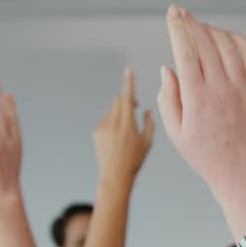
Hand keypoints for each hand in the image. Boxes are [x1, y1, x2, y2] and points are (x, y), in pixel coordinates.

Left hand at [95, 67, 155, 187]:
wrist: (115, 175)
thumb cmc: (135, 160)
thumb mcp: (147, 143)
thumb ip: (149, 123)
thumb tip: (147, 110)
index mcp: (128, 125)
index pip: (128, 99)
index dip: (129, 83)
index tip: (128, 71)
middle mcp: (114, 124)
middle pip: (119, 101)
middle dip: (128, 99)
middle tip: (137, 106)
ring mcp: (103, 127)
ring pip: (113, 110)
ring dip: (121, 113)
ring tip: (126, 132)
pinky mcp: (96, 131)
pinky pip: (106, 119)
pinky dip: (113, 122)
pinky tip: (116, 138)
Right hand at [157, 6, 245, 238]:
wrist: (243, 169)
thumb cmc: (205, 154)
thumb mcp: (175, 132)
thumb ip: (167, 97)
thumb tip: (169, 67)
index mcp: (197, 98)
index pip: (186, 51)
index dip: (178, 28)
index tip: (172, 13)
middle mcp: (221, 88)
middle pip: (205, 41)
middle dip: (190, 22)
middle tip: (180, 12)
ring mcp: (242, 86)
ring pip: (226, 43)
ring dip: (211, 30)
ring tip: (199, 29)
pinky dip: (234, 39)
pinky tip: (223, 38)